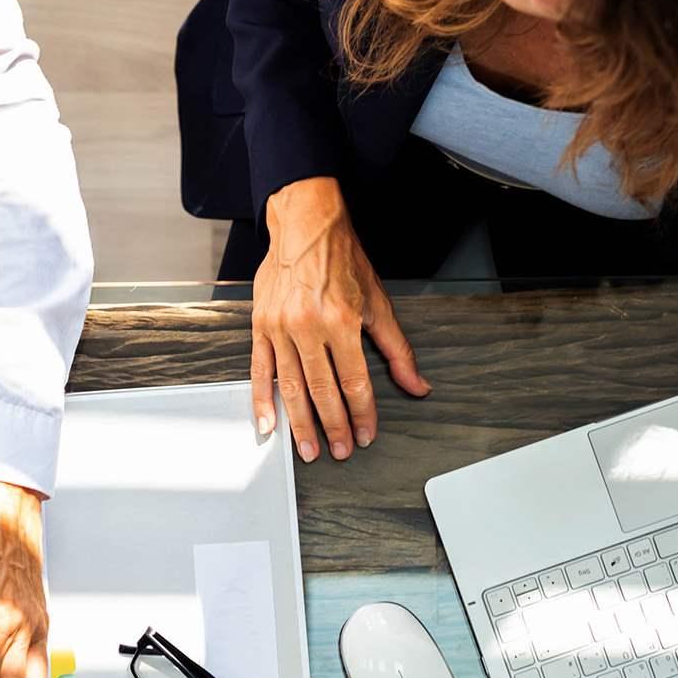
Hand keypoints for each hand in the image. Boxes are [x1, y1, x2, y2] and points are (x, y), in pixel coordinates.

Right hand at [251, 176, 430, 461]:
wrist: (305, 226)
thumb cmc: (342, 260)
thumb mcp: (378, 303)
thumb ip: (397, 349)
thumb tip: (417, 385)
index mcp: (341, 321)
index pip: (355, 382)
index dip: (362, 414)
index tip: (366, 435)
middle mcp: (308, 327)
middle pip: (323, 391)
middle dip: (333, 427)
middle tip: (341, 452)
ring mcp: (280, 328)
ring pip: (291, 387)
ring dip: (301, 423)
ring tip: (309, 450)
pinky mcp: (260, 326)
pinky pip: (260, 370)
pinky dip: (262, 400)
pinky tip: (268, 424)